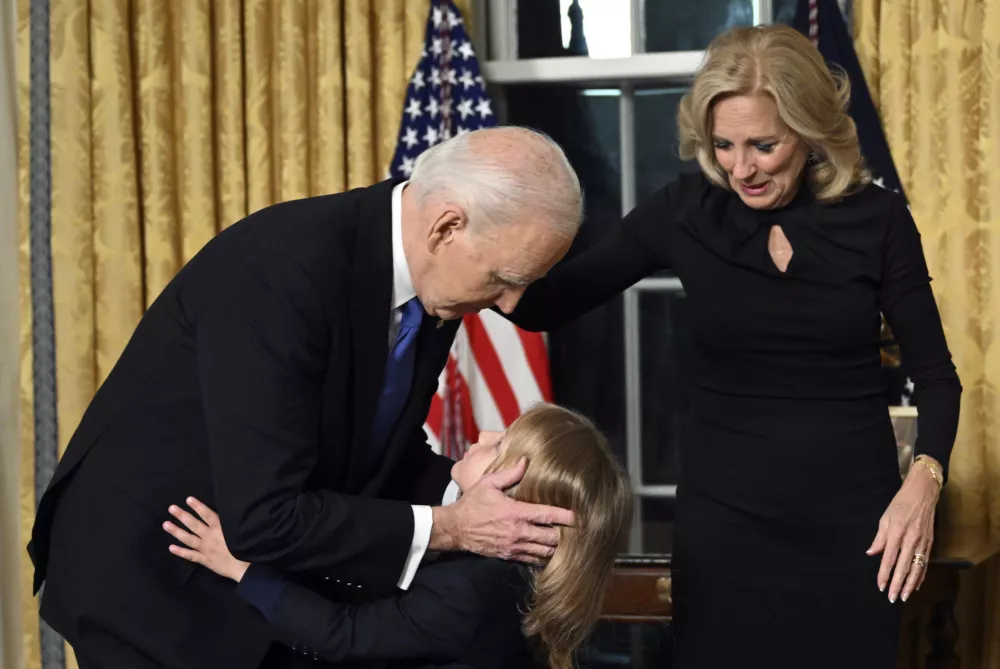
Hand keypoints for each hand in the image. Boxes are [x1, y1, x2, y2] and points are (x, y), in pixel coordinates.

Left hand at [163, 497, 249, 582]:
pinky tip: (171, 548)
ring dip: (176, 532)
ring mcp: (205, 549)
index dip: (198, 507)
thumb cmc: (246, 547)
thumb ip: (230, 524)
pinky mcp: (205, 560)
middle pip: (194, 525)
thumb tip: (227, 513)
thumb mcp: (240, 531)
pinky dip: (181, 552)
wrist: (246, 567)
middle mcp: (210, 537)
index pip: (207, 515)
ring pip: (189, 539)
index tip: (188, 499)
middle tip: (171, 508)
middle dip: (182, 516)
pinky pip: (190, 556)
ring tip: (165, 524)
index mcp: (220, 529)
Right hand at [430, 456, 574, 563]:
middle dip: (565, 534)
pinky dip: (543, 556)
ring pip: (543, 551)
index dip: (565, 516)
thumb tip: (526, 460)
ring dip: (556, 547)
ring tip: (568, 541)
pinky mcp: (509, 555)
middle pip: (550, 537)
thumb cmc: (472, 503)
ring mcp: (514, 546)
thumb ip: (509, 473)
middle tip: (577, 530)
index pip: (547, 515)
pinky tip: (551, 552)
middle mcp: (517, 532)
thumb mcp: (488, 483)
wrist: (455, 528)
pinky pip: (532, 559)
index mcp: (515, 513)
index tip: (579, 516)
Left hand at [867, 460, 940, 602]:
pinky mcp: (930, 543)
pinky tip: (915, 585)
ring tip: (903, 596)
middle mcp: (911, 540)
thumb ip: (879, 538)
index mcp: (896, 532)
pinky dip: (920, 576)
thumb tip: (871, 553)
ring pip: (916, 568)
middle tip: (892, 598)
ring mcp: (922, 542)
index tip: (880, 586)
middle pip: (903, 567)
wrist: (922, 494)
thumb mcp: (885, 518)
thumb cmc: (900, 504)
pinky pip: (924, 563)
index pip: (889, 558)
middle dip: (897, 584)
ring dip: (910, 584)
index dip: (884, 573)